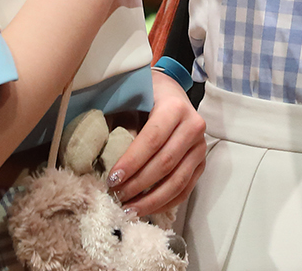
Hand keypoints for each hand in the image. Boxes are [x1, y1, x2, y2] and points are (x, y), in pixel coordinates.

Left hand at [109, 71, 206, 216]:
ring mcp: (200, 147)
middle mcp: (193, 127)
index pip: (152, 140)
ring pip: (177, 181)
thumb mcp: (132, 97)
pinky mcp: (201, 163)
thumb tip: (101, 153)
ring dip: (151, 200)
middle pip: (165, 163)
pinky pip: (185, 189)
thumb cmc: (146, 94)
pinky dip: (165, 203)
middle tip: (116, 196)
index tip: (112, 179)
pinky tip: (145, 209)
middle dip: (138, 184)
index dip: (132, 162)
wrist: (171, 91)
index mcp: (175, 107)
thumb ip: (120, 120)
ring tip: (128, 210)